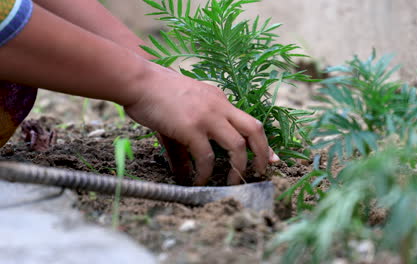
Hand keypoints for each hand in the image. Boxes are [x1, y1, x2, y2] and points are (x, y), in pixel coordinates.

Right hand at [125, 64, 277, 184]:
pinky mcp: (191, 127)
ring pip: (237, 145)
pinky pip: (206, 156)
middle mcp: (219, 106)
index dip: (263, 142)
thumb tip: (185, 174)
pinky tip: (198, 181)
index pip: (249, 121)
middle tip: (261, 173)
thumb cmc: (155, 96)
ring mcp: (207, 116)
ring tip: (232, 183)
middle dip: (263, 154)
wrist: (137, 81)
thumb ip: (186, 147)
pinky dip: (205, 172)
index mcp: (220, 100)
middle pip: (254, 130)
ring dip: (238, 168)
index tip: (272, 159)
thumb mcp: (180, 118)